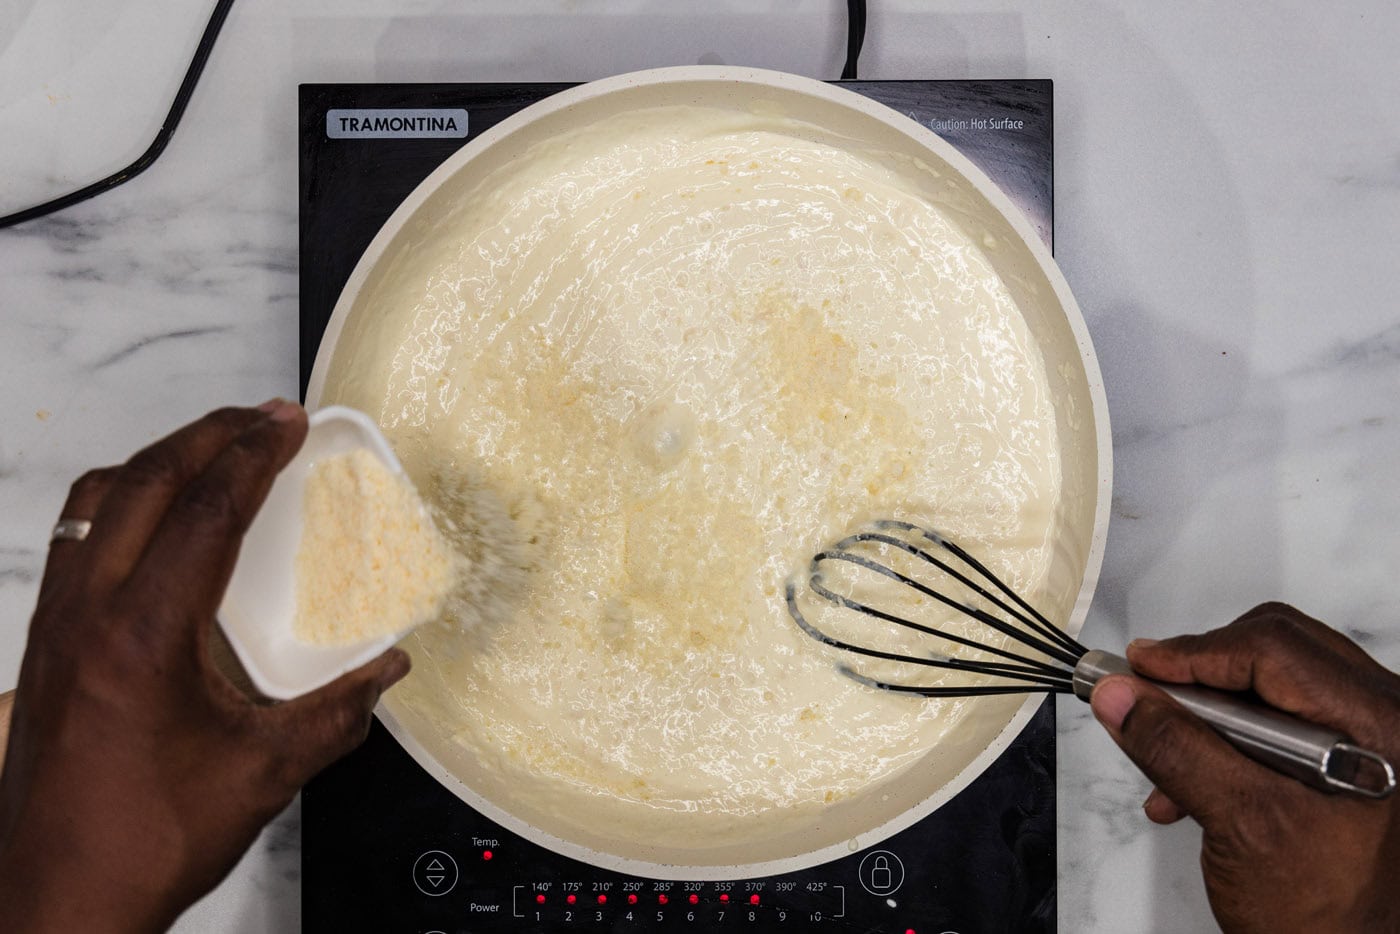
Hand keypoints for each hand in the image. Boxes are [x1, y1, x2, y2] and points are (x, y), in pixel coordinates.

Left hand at [0, 403, 409, 932]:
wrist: (57, 900)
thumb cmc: (140, 841)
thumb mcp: (264, 773)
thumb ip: (337, 712)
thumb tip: (385, 671)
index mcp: (144, 635)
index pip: (204, 510)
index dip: (253, 456)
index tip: (287, 425)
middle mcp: (88, 614)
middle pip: (144, 481)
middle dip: (208, 434)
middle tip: (262, 420)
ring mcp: (56, 625)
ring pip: (96, 500)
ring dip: (158, 460)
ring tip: (212, 450)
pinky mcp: (45, 643)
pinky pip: (77, 536)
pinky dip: (122, 501)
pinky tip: (159, 521)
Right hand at [1090, 602, 1399, 932]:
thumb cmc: (1327, 917)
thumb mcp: (1236, 823)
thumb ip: (1174, 748)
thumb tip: (1122, 695)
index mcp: (1379, 727)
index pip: (1272, 649)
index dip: (1194, 654)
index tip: (1139, 668)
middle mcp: (1387, 722)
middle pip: (1274, 654)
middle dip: (1202, 680)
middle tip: (1150, 696)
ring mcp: (1374, 740)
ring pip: (1271, 685)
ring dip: (1209, 717)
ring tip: (1171, 763)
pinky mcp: (1355, 758)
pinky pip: (1283, 719)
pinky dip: (1229, 740)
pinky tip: (1195, 783)